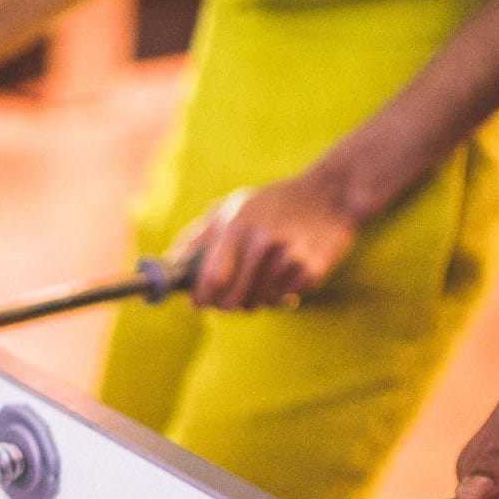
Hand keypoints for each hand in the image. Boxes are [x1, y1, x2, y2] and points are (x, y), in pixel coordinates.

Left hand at [174, 172, 361, 311]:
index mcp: (237, 226)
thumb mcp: (232, 207)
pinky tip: (283, 274)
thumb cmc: (271, 203)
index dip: (201, 298)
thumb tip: (170, 264)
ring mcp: (289, 258)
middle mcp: (263, 243)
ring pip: (258, 303)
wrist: (329, 194)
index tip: (197, 303)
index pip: (212, 279)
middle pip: (232, 300)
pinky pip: (283, 301)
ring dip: (253, 298)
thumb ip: (198, 237)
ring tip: (259, 277)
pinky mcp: (311, 271)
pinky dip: (279, 295)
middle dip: (224, 304)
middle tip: (226, 296)